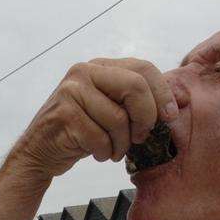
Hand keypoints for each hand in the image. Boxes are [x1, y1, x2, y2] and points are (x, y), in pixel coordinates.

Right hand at [8, 58, 177, 178]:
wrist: (39, 152)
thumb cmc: (82, 132)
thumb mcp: (110, 109)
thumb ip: (137, 100)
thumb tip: (180, 99)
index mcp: (101, 66)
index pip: (144, 69)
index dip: (162, 93)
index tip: (169, 117)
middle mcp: (84, 72)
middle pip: (135, 87)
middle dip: (145, 118)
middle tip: (141, 137)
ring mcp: (71, 91)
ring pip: (118, 119)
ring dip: (121, 144)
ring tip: (113, 150)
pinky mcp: (63, 114)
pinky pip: (99, 137)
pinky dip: (104, 152)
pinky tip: (97, 153)